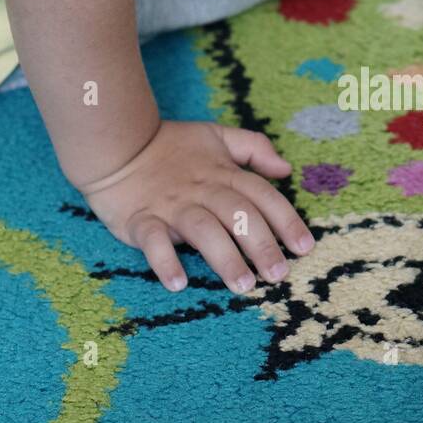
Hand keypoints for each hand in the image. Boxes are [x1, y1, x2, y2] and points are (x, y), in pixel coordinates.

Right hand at [81, 121, 313, 293]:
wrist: (117, 144)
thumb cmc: (172, 146)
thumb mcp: (217, 136)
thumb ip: (254, 148)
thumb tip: (285, 170)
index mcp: (223, 172)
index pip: (262, 195)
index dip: (286, 220)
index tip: (305, 247)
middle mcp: (202, 190)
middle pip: (238, 214)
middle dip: (261, 244)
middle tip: (278, 275)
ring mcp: (171, 205)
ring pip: (203, 229)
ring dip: (224, 257)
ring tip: (242, 285)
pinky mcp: (141, 219)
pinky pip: (153, 241)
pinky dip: (165, 261)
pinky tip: (178, 283)